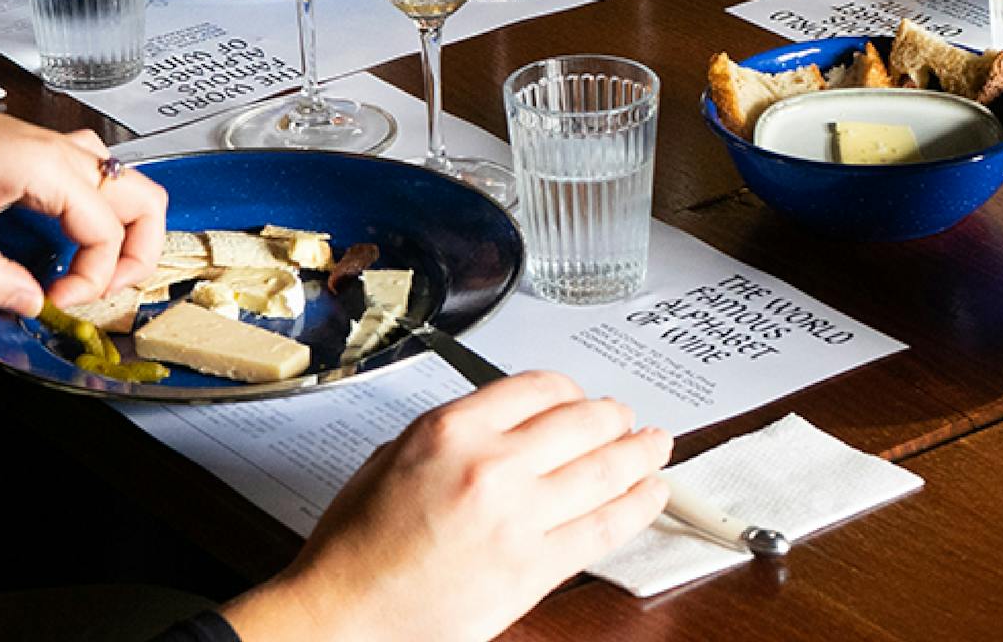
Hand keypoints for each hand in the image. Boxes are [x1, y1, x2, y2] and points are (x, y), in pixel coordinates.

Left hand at [0, 62, 165, 312]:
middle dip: (136, 255)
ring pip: (128, 188)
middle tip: (99, 291)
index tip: (53, 302)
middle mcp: (64, 153)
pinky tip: (66, 237)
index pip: (107, 232)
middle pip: (145, 202)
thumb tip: (29, 304)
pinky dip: (100, 214)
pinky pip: (97, 179)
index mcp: (47, 166)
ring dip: (126, 232)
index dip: (91, 279)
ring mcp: (57, 149)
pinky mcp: (42, 153)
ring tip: (94, 270)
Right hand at [224, 374, 671, 641]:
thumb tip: (507, 423)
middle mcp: (492, 464)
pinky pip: (604, 527)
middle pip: (583, 422)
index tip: (579, 398)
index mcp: (453, 428)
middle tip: (627, 419)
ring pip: (604, 470)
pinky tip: (652, 494)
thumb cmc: (358, 544)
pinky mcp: (533, 569)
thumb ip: (456, 432)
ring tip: (657, 447)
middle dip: (613, 417)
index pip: (539, 387)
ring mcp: (518, 518)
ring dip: (641, 454)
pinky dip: (638, 507)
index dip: (570, 391)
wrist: (345, 615)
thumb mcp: (395, 455)